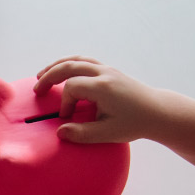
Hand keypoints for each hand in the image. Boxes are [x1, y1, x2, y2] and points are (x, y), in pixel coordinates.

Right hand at [33, 56, 167, 143]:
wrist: (157, 111)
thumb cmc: (135, 123)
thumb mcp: (108, 133)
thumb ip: (83, 134)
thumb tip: (61, 133)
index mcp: (103, 87)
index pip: (72, 87)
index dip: (64, 103)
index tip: (67, 118)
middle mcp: (104, 73)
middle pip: (69, 65)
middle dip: (50, 76)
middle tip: (36, 89)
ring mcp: (107, 69)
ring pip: (77, 59)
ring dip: (57, 66)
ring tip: (42, 75)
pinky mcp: (109, 71)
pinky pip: (85, 61)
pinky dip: (69, 64)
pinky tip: (61, 73)